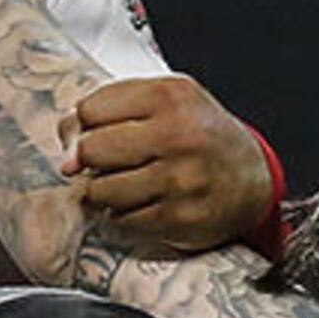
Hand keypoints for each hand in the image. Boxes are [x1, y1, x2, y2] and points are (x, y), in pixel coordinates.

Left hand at [68, 73, 276, 252]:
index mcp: (169, 97)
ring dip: (103, 192)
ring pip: (101, 190)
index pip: (90, 109)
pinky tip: (142, 203)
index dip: (87, 124)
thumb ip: (111, 110)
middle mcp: (177, 136)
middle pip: (91, 150)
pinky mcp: (180, 218)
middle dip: (90, 159)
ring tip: (124, 184)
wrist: (252, 178)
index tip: (101, 131)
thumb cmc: (200, 135)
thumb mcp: (165, 102)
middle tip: (109, 162)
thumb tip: (66, 155)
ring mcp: (179, 180)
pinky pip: (122, 221)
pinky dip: (123, 215)